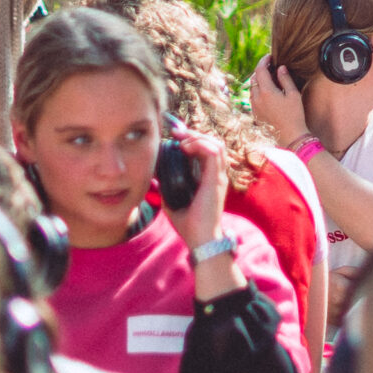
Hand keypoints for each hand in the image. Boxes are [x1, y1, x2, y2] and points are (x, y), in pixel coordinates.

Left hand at [163, 129, 231, 252]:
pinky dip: (200, 145)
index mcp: (210, 179)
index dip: (194, 140)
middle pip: (214, 143)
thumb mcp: (173, 204)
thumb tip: (153, 181)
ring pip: (216, 144)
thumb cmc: (190, 226)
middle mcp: (218, 175)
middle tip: (177, 132)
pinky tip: (186, 147)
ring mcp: (219, 176)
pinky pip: (214, 152)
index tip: (176, 137)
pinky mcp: (216, 179)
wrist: (201, 240)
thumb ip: (166, 191)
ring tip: (182, 140)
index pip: (208, 150)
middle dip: (195, 134)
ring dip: (198, 137)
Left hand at [249, 59, 307, 144]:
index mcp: (266, 92)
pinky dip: (258, 90)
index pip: (260, 70)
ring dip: (258, 80)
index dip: (264, 61)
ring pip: (252, 88)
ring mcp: (254, 107)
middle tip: (271, 65)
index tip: (270, 56)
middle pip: (254, 78)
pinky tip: (267, 91)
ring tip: (269, 78)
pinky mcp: (255, 113)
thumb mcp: (293, 94)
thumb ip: (285, 79)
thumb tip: (280, 68)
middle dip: (261, 70)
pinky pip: (253, 97)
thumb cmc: (294, 114)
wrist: (289, 135)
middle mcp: (257, 98)